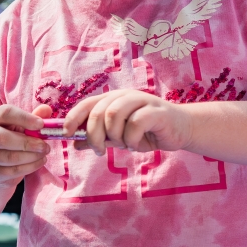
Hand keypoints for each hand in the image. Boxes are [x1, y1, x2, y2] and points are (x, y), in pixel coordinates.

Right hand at [0, 103, 52, 186]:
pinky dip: (29, 167)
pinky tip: (39, 162)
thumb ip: (35, 117)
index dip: (24, 118)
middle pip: (2, 138)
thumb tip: (46, 109)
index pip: (5, 114)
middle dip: (27, 143)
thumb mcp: (23, 126)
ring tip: (44, 154)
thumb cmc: (14, 138)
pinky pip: (12, 171)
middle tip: (44, 146)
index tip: (41, 125)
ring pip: (9, 157)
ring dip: (31, 157)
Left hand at [61, 90, 192, 155]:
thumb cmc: (146, 132)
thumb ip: (98, 139)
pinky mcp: (156, 111)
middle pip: (98, 112)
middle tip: (99, 150)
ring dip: (114, 136)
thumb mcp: (118, 137)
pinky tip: (135, 144)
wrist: (179, 130)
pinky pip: (135, 123)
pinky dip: (131, 139)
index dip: (73, 118)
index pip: (86, 104)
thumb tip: (75, 144)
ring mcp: (141, 101)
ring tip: (123, 145)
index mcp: (112, 99)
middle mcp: (124, 96)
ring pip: (114, 114)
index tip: (67, 134)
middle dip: (93, 135)